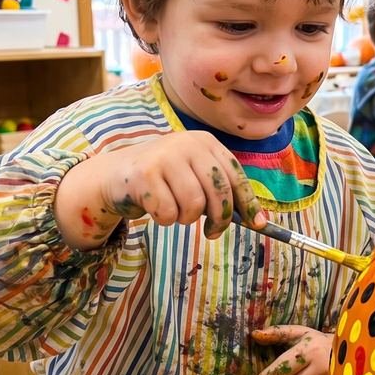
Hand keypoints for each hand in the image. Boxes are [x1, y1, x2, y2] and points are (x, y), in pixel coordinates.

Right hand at [62, 131, 263, 246]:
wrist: (116, 174)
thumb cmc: (163, 180)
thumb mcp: (194, 176)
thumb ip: (220, 191)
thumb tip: (257, 220)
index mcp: (204, 142)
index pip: (235, 175)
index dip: (247, 202)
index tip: (257, 224)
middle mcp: (187, 144)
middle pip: (218, 192)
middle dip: (220, 219)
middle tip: (212, 232)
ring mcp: (165, 157)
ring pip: (193, 205)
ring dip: (186, 218)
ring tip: (175, 211)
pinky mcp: (144, 175)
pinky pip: (168, 213)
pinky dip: (165, 219)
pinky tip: (155, 208)